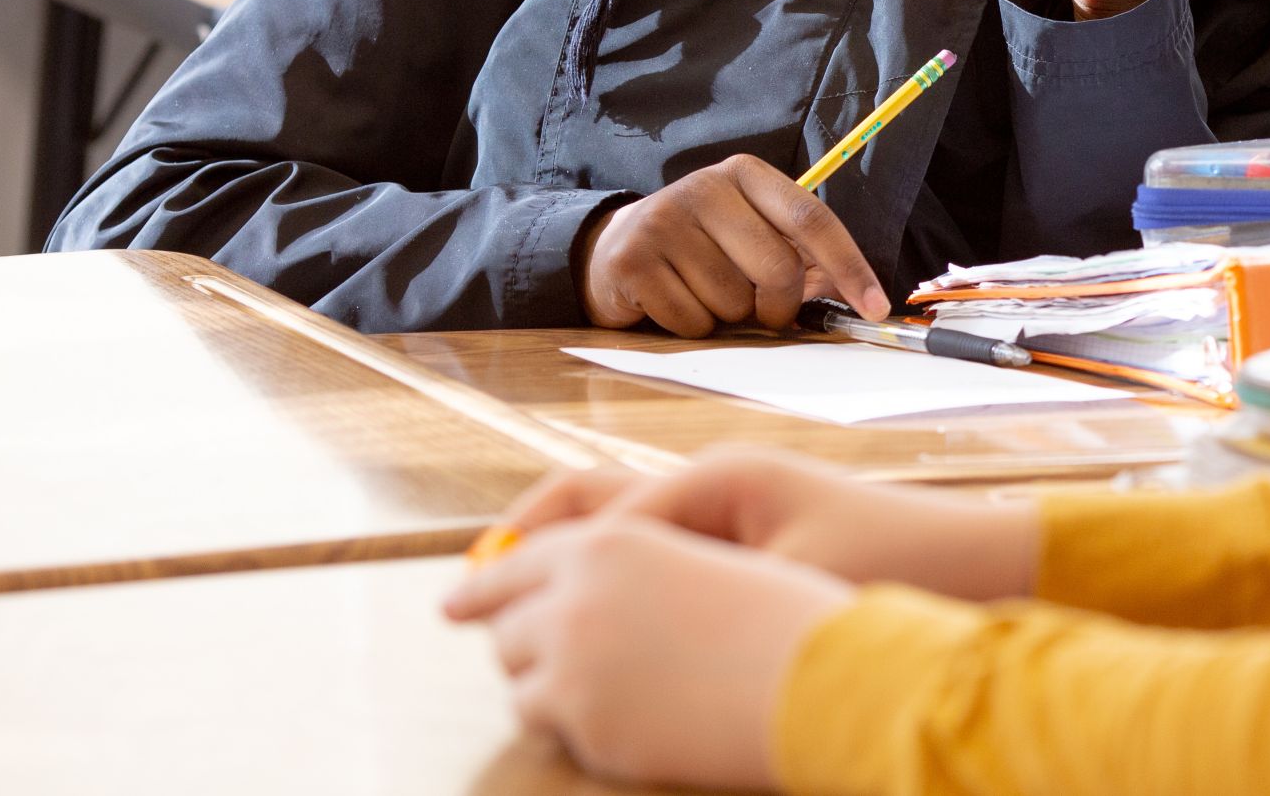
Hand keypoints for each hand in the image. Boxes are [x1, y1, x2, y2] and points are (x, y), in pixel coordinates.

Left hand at [444, 513, 846, 791]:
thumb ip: (628, 574)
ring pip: (519, 680)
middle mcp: (577, 594)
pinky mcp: (582, 719)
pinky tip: (628, 720)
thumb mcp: (698, 565)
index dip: (485, 583)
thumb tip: (559, 603)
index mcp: (610, 542)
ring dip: (548, 687)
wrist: (815, 677)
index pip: (520, 561)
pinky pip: (551, 726)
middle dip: (525, 643)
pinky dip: (576, 726)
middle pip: (508, 625)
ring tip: (604, 692)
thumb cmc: (776, 617)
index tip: (454, 603)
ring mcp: (572, 660)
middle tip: (552, 660)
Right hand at [496, 447, 1041, 602]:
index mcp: (722, 477)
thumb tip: (609, 593)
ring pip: (627, 527)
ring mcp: (736, 508)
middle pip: (600, 501)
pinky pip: (666, 550)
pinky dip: (620, 575)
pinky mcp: (753, 539)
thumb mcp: (782, 579)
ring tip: (512, 609)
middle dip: (533, 542)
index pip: (604, 515)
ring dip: (573, 561)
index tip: (479, 599)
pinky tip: (598, 624)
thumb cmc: (889, 563)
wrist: (977, 564)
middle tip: (466, 590)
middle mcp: (721, 481)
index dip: (538, 558)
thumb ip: (695, 584)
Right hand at [577, 154, 888, 336]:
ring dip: (727, 317)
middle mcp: (705, 187)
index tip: (875, 306)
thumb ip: (799, 257)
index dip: (849, 266)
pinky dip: (691, 328)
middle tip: (759, 310)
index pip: (812, 218)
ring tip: (701, 293)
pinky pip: (692, 321)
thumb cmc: (700, 248)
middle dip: (777, 306)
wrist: (612, 250)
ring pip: (734, 301)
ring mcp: (664, 220)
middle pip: (778, 269)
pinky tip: (672, 302)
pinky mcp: (633, 259)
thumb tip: (857, 295)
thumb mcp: (749, 235)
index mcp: (746, 175)